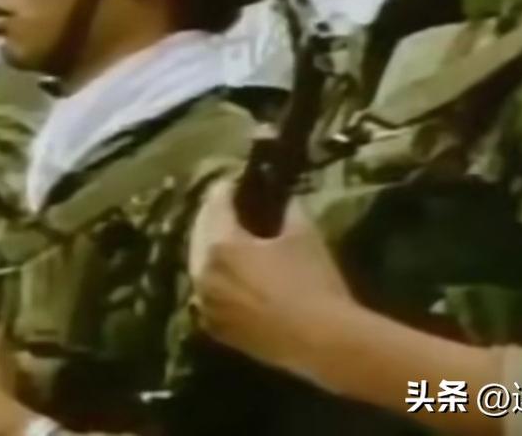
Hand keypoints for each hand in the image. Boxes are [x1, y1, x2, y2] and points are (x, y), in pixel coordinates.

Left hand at [188, 180, 353, 384]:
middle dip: (212, 216)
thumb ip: (288, 209)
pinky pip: (205, 292)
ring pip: (199, 264)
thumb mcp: (303, 234)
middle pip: (199, 233)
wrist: (322, 341)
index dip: (225, 188)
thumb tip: (284, 197)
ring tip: (227, 236)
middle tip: (228, 204)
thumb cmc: (312, 282)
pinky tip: (228, 273)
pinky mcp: (214, 326)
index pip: (215, 205)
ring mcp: (205, 303)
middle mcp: (203, 273)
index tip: (234, 179)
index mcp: (220, 246)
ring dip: (209, 246)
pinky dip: (213, 277)